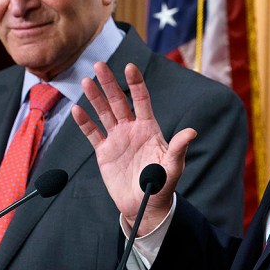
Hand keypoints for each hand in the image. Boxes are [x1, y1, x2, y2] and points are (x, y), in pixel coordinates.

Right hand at [71, 61, 193, 235]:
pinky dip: (84, 122)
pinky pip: (93, 133)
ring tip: (86, 80)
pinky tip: (77, 110)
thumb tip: (192, 132)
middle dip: (109, 83)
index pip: (141, 100)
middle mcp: (131, 129)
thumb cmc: (162, 184)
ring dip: (95, 97)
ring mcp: (117, 139)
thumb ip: (179, 147)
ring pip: (104, 113)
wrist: (145, 205)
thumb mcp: (173, 166)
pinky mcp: (104, 152)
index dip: (136, 83)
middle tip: (99, 64)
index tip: (130, 67)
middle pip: (118, 101)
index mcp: (149, 128)